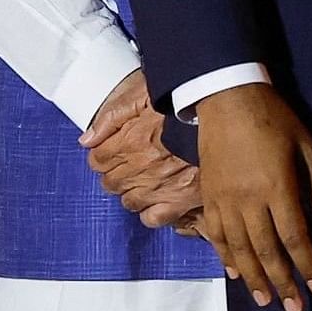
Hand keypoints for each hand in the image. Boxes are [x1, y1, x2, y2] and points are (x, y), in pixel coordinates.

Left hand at [82, 74, 201, 228]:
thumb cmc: (186, 99)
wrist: (224, 111)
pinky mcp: (181, 200)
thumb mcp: (143, 92)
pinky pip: (153, 218)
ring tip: (145, 179)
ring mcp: (160, 187)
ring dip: (132, 191)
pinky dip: (151, 212)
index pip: (97, 159)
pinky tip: (157, 199)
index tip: (111, 150)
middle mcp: (142, 168)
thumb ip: (112, 116)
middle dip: (115, 173)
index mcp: (131, 141)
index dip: (102, 154)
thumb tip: (87, 139)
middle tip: (130, 162)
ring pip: (129, 201)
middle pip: (110, 182)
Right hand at [192, 84, 311, 310]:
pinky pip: (217, 234)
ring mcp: (225, 199)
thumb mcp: (307, 147)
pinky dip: (227, 257)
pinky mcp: (209, 195)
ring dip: (255, 278)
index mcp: (277, 186)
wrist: (226, 96)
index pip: (295, 237)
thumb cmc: (275, 119)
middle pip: (267, 251)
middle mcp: (249, 199)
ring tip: (267, 301)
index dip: (307, 265)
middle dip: (283, 282)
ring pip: (240, 248)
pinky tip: (236, 274)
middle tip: (295, 309)